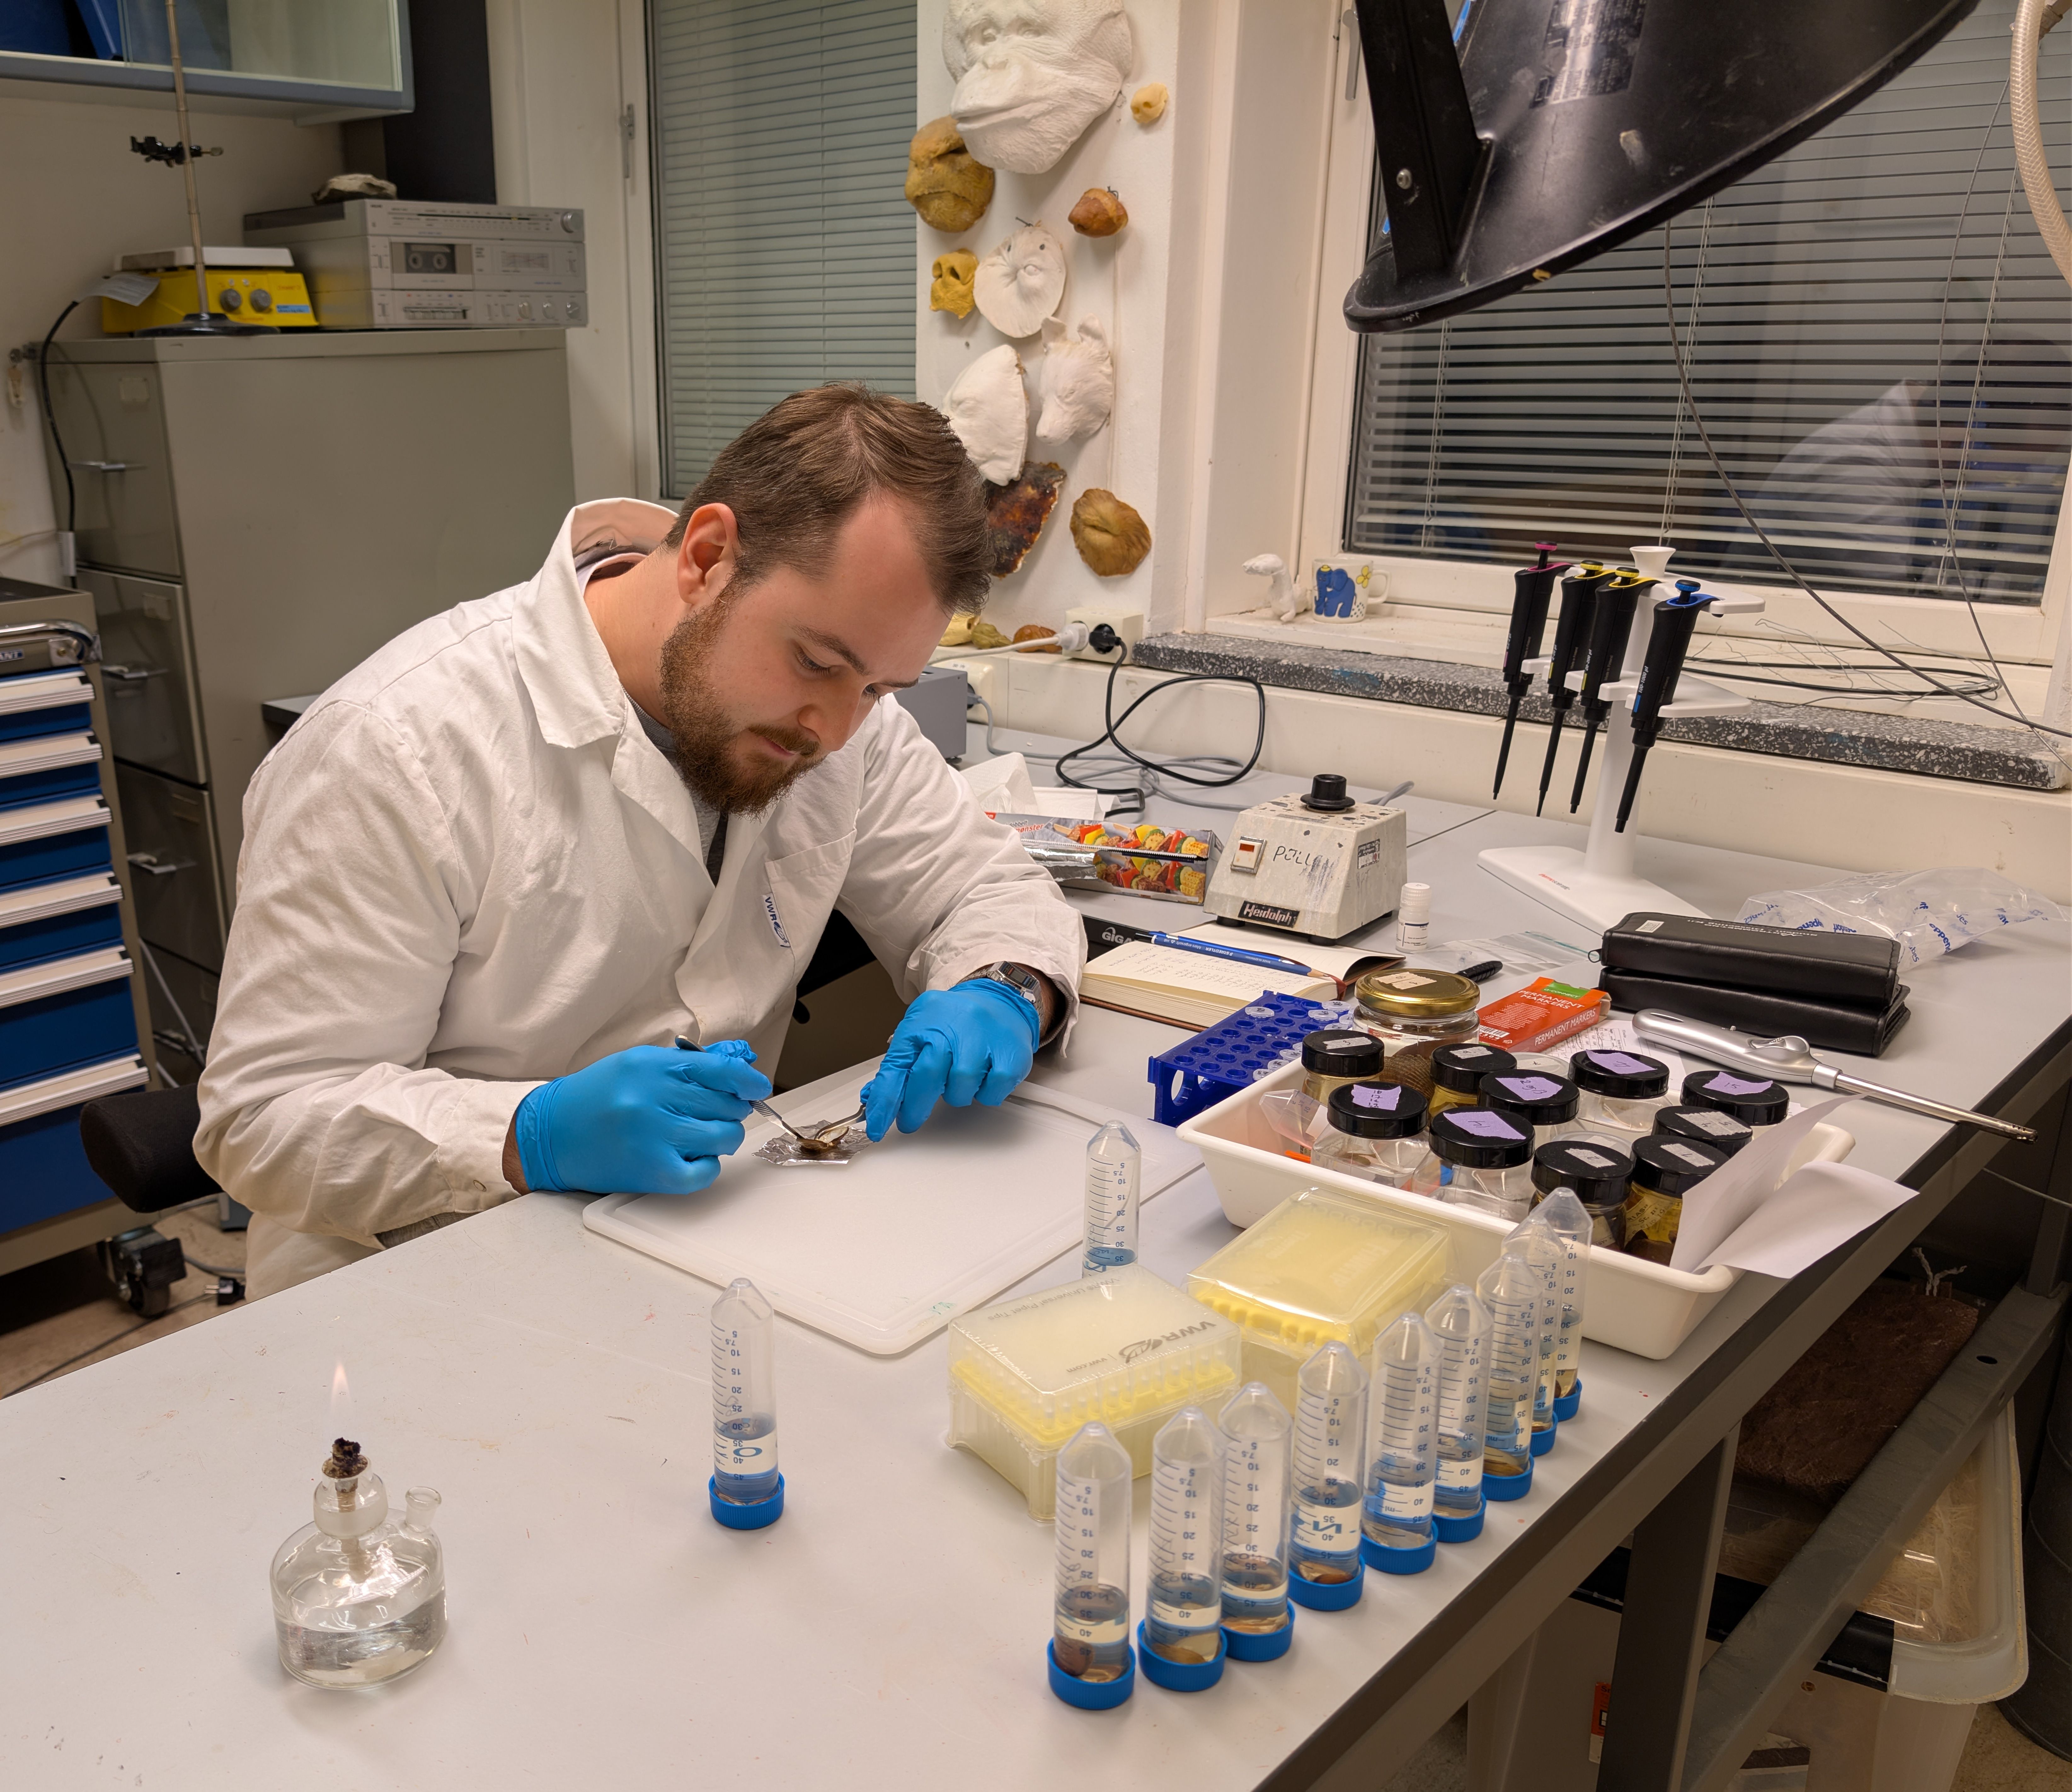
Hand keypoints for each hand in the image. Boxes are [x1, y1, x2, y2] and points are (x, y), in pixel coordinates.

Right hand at [512, 1042, 771, 1194]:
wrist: (549, 1133)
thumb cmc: (596, 1097)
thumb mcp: (639, 1065)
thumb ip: (689, 1063)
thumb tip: (740, 1060)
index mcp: (651, 1067)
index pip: (720, 1070)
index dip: (748, 1079)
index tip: (757, 1087)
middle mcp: (653, 1099)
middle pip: (727, 1104)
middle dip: (732, 1109)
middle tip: (718, 1112)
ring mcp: (652, 1137)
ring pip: (724, 1137)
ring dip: (724, 1136)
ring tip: (703, 1135)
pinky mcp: (650, 1171)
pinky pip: (704, 1173)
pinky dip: (708, 1167)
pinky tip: (694, 1159)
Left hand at [861, 980, 1039, 1141]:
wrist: (1000, 1000)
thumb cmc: (954, 1023)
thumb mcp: (919, 1033)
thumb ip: (897, 1066)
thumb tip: (873, 1101)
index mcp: (924, 1020)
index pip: (897, 1064)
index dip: (884, 1100)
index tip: (877, 1127)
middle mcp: (953, 1025)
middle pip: (927, 1076)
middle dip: (915, 1106)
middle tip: (911, 1120)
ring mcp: (984, 1038)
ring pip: (960, 1087)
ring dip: (956, 1094)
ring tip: (960, 1080)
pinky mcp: (1011, 1054)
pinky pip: (990, 1092)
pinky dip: (984, 1094)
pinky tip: (983, 1078)